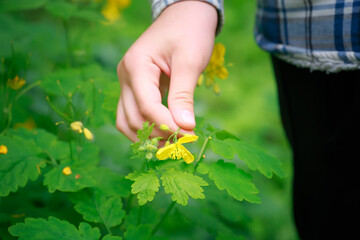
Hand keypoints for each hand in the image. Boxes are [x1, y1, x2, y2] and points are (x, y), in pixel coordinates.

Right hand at [116, 1, 217, 140]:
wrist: (184, 16)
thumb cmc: (189, 33)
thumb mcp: (189, 62)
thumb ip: (184, 95)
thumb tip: (185, 127)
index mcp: (136, 66)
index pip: (146, 106)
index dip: (167, 125)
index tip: (189, 134)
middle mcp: (125, 76)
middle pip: (133, 118)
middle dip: (158, 134)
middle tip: (183, 141)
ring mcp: (127, 83)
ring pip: (127, 121)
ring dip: (148, 136)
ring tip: (172, 144)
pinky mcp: (134, 88)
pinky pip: (131, 115)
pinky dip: (145, 128)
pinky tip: (164, 134)